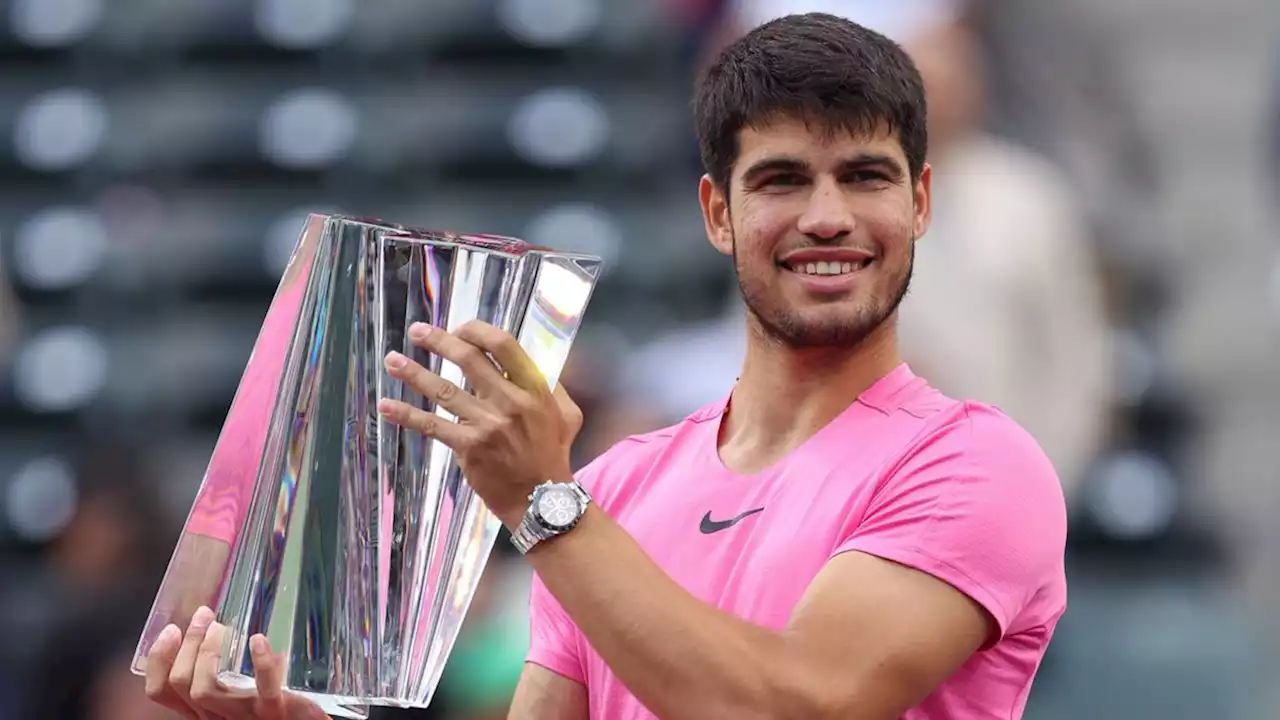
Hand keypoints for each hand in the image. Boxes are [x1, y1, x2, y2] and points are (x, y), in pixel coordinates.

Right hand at [144, 606, 327, 719]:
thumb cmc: (274, 705)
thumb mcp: (243, 688)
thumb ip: (233, 670)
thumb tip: (227, 629)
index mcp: (204, 708)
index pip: (162, 690)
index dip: (159, 659)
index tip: (171, 630)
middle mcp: (215, 715)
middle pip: (181, 684)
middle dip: (187, 644)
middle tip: (203, 615)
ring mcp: (242, 717)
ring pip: (204, 690)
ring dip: (207, 652)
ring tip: (221, 627)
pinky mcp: (274, 714)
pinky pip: (265, 693)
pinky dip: (262, 664)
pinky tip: (259, 640)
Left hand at [376, 321, 582, 526]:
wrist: (541, 500)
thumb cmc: (553, 454)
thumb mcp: (566, 414)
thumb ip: (551, 386)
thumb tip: (529, 363)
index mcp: (534, 389)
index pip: (503, 346)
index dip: (477, 331)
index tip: (459, 328)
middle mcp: (510, 402)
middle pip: (469, 360)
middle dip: (439, 342)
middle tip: (417, 331)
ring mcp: (487, 425)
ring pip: (444, 390)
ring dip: (414, 373)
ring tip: (392, 360)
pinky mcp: (468, 447)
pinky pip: (433, 426)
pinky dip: (407, 415)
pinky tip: (386, 405)